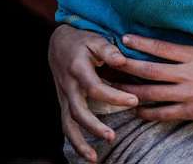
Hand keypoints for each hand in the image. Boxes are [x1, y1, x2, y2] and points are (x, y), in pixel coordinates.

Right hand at [48, 25, 139, 161]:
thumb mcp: (95, 39)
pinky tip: (89, 154)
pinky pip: (67, 126)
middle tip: (112, 137)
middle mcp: (68, 86)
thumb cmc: (82, 42)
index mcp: (77, 69)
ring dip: (79, 142)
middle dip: (93, 126)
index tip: (134, 100)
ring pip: (68, 124)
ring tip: (94, 158)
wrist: (58, 44)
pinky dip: (76, 142)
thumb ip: (108, 50)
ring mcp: (64, 97)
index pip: (94, 87)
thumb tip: (123, 61)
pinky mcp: (64, 104)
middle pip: (78, 111)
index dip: (114, 96)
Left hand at [114, 34, 192, 126]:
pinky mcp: (190, 111)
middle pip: (150, 71)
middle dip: (127, 66)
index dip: (141, 43)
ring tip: (113, 88)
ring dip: (130, 91)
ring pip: (152, 93)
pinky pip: (163, 113)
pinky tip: (136, 111)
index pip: (162, 48)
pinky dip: (147, 112)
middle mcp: (187, 75)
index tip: (124, 38)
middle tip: (109, 63)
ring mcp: (187, 95)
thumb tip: (189, 19)